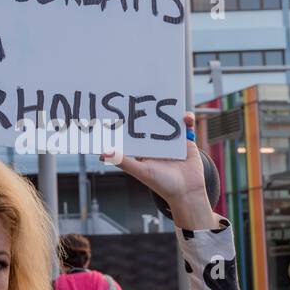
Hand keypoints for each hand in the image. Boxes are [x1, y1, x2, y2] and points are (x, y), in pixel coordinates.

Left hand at [106, 112, 219, 230]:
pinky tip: (185, 117)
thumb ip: (123, 161)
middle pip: (151, 124)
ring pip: (169, 123)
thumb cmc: (163, 184)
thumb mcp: (141, 171)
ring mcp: (172, 143)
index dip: (128, 122)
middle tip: (144, 96)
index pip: (134, 133)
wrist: (188, 192)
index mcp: (144, 151)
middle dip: (148, 112)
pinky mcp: (186, 142)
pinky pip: (186, 127)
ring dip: (169, 113)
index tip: (121, 109)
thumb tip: (102, 154)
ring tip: (168, 103)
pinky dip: (186, 119)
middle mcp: (156, 146)